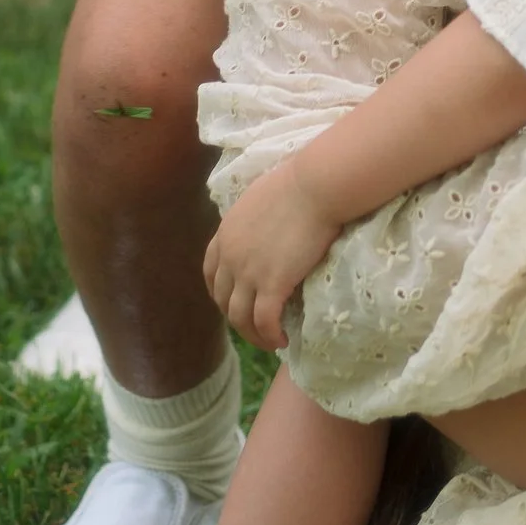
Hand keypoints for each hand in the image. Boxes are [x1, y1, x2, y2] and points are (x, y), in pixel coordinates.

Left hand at [205, 161, 341, 349]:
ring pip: (240, 317)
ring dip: (254, 335)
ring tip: (270, 341)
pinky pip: (265, 321)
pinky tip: (282, 340)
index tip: (234, 302)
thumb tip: (266, 225)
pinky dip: (271, 336)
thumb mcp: (260, 199)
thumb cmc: (297, 183)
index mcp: (225, 234)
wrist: (314, 186)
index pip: (211, 273)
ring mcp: (249, 272)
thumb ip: (254, 219)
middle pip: (224, 300)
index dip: (220, 293)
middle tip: (257, 325)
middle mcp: (230, 257)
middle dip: (237, 317)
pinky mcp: (273, 284)